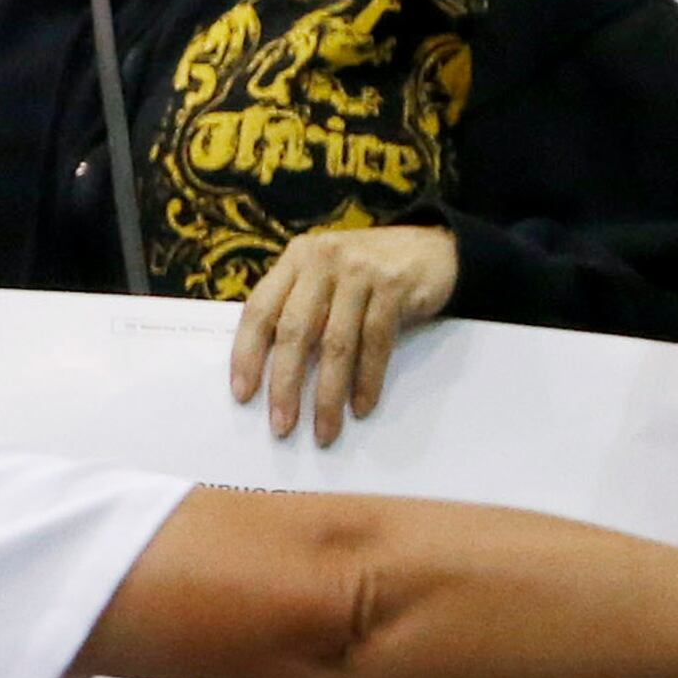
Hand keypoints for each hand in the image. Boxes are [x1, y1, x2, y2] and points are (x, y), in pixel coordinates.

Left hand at [230, 225, 459, 445]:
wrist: (434, 247)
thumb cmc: (370, 273)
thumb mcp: (326, 277)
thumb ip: (300, 307)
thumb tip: (273, 373)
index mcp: (296, 258)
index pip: (259, 309)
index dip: (247, 354)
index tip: (243, 395)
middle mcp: (323, 259)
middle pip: (295, 330)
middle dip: (286, 385)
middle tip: (282, 426)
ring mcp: (359, 271)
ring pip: (336, 343)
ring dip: (328, 395)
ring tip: (325, 430)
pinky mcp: (393, 285)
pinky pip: (375, 342)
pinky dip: (367, 380)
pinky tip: (360, 407)